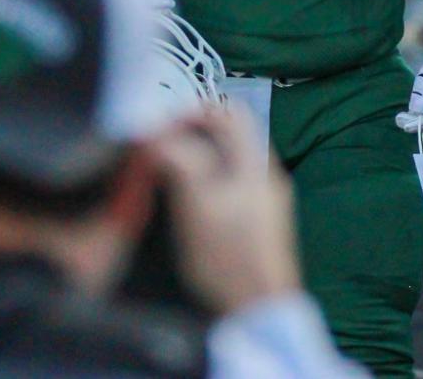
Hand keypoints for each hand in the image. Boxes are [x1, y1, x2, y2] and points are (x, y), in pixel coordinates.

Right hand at [150, 106, 300, 315]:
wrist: (258, 310)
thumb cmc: (229, 257)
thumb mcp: (197, 203)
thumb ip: (180, 161)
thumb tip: (157, 135)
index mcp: (255, 164)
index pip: (229, 112)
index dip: (192, 112)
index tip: (161, 128)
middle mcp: (266, 176)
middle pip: (228, 136)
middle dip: (191, 136)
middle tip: (159, 149)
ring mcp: (265, 201)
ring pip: (226, 162)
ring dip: (196, 160)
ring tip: (166, 174)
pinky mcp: (258, 225)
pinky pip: (229, 187)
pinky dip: (205, 183)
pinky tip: (186, 204)